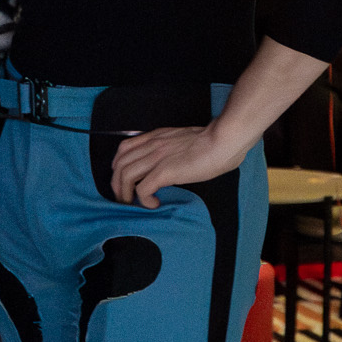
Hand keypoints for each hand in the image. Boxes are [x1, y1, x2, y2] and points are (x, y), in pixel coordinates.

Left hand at [110, 121, 247, 208]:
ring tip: (133, 204)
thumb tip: (170, 163)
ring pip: (125, 176)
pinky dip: (144, 199)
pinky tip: (154, 204)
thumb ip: (171, 148)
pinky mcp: (164, 172)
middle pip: (120, 164)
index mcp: (156, 137)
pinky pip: (142, 189)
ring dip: (125, 193)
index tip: (122, 179)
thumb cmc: (213, 142)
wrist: (224, 141)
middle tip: (123, 198)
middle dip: (116, 184)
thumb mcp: (183, 140)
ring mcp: (157, 158)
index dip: (118, 166)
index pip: (124, 148)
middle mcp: (152, 145)